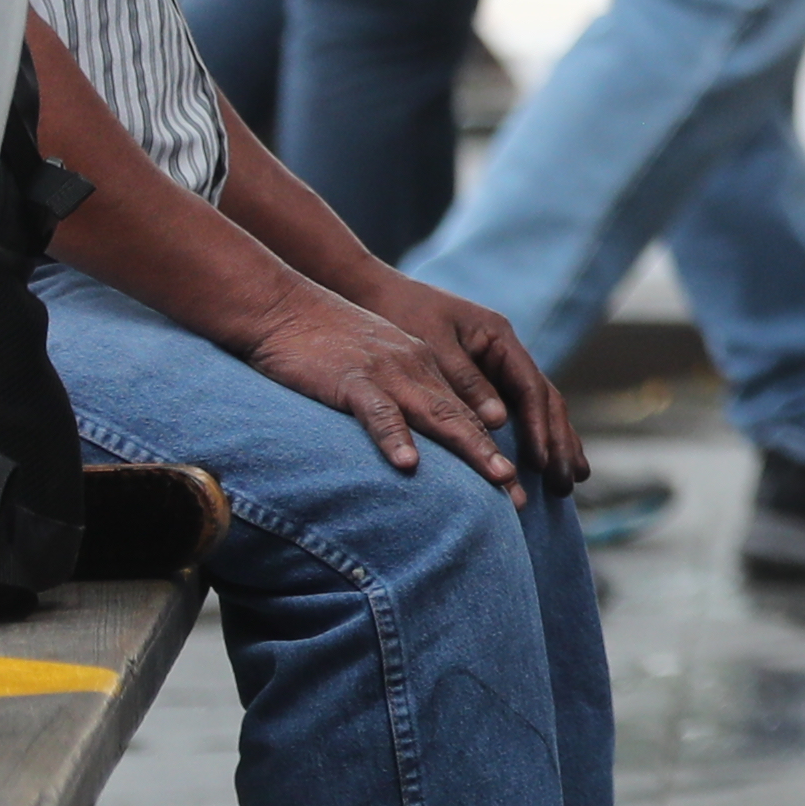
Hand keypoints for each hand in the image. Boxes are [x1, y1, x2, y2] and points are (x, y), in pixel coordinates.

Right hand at [238, 281, 536, 491]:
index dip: (495, 450)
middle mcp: (416, 371)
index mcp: (424, 368)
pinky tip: (409, 464)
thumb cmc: (324, 342)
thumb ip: (401, 395)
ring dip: (471, 448)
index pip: (468, 414)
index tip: (515, 487)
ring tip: (498, 479)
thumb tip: (417, 443)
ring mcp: (387, 374)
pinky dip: (395, 438)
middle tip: (521, 498)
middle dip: (495, 459)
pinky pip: (378, 412)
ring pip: (438, 414)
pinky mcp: (351, 380)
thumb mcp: (377, 365)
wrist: (283, 307)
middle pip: (465, 419)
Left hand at [359, 272, 582, 489]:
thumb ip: (464, 380)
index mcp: (500, 338)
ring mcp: (497, 364)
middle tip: (571, 481)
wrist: (375, 293)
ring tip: (571, 479)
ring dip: (556, 442)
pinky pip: (516, 409)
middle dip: (561, 441)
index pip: (531, 388)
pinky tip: (542, 460)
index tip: (543, 462)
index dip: (540, 426)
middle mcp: (506, 352)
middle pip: (546, 400)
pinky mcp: (482, 376)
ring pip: (537, 407)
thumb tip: (498, 421)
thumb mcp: (433, 344)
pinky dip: (532, 436)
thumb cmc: (401, 314)